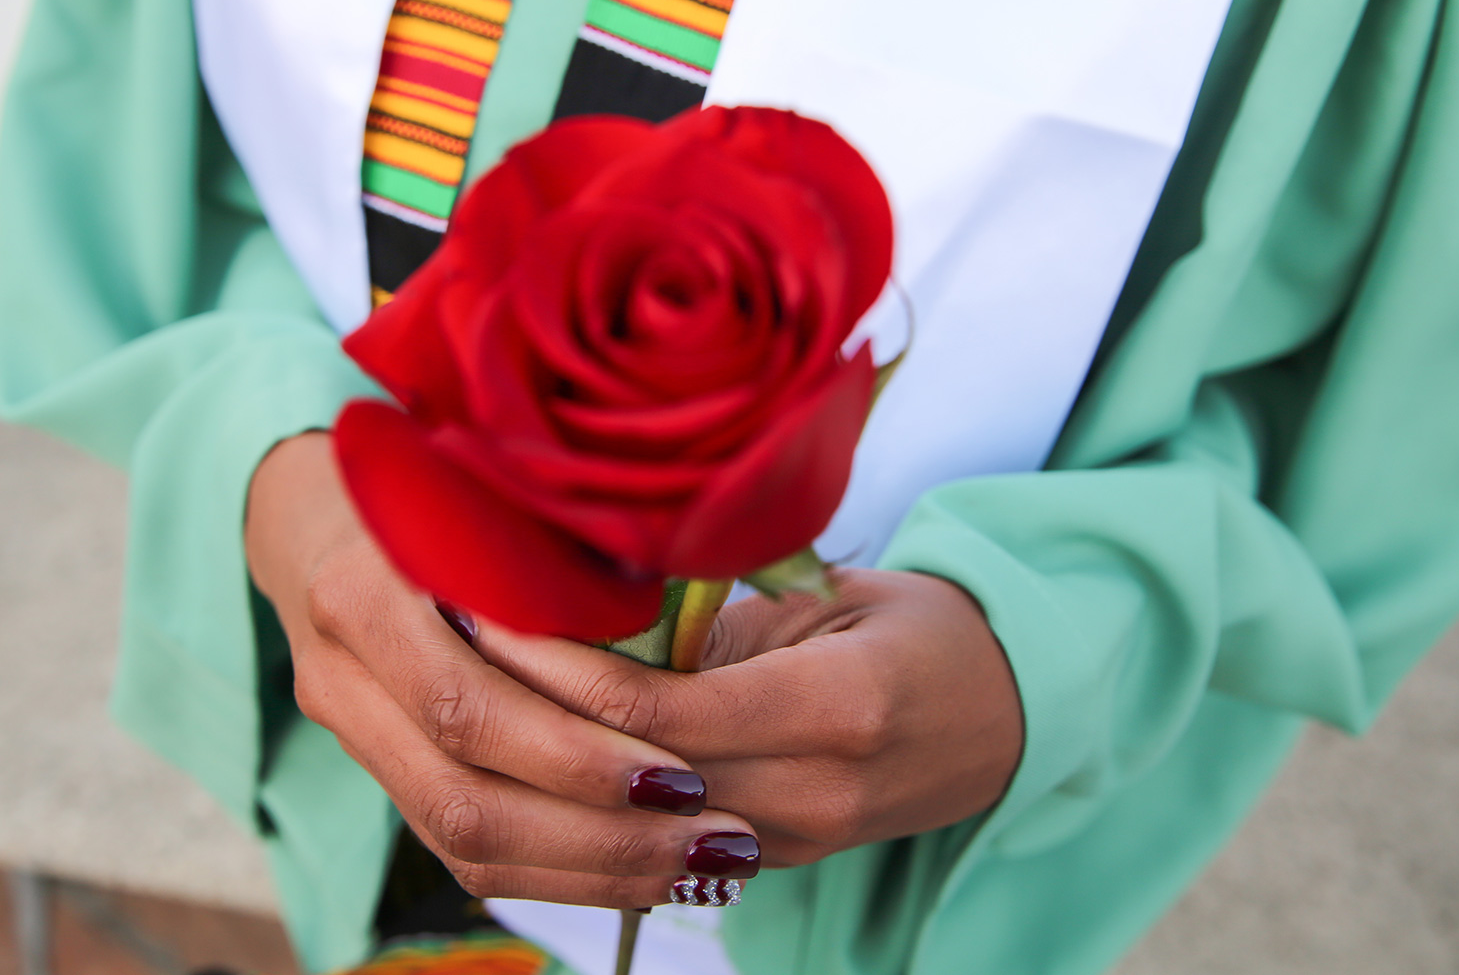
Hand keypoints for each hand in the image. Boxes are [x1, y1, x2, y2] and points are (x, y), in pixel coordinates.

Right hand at [244, 432, 762, 907]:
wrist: (311, 513)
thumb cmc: (425, 480)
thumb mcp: (485, 489)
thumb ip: (558, 551)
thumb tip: (692, 617)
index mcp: (362, 591)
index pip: (466, 706)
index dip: (576, 751)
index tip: (684, 769)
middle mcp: (341, 677)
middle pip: (464, 798)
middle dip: (600, 833)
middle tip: (713, 837)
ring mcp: (351, 734)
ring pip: (462, 843)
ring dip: (589, 869)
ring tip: (695, 867)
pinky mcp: (378, 771)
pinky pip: (463, 850)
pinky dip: (559, 870)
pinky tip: (641, 868)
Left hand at [475, 569, 1023, 868]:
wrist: (1010, 718)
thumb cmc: (925, 630)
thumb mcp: (836, 595)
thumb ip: (726, 616)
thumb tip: (599, 610)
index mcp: (836, 708)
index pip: (660, 712)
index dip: (561, 672)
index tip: (489, 617)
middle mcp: (814, 795)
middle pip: (633, 783)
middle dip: (530, 727)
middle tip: (448, 662)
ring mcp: (798, 845)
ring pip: (634, 838)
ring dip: (545, 785)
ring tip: (463, 720)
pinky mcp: (779, 863)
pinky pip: (661, 853)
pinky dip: (593, 817)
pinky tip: (528, 772)